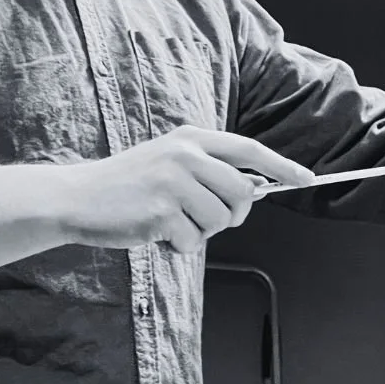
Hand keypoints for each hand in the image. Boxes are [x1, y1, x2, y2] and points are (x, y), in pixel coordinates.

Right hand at [55, 126, 315, 252]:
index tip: (306, 178)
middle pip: (241, 193)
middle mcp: (186, 154)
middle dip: (233, 214)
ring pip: (219, 220)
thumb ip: (210, 170)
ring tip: (170, 219)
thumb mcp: (171, 162)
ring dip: (199, 231)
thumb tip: (255, 188)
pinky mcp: (161, 210)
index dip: (281, 165)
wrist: (78, 197)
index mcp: (191, 138)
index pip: (249, 150)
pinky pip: (193, 241)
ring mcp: (173, 181)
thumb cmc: (129, 184)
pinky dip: (178, 245)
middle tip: (203, 217)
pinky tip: (155, 230)